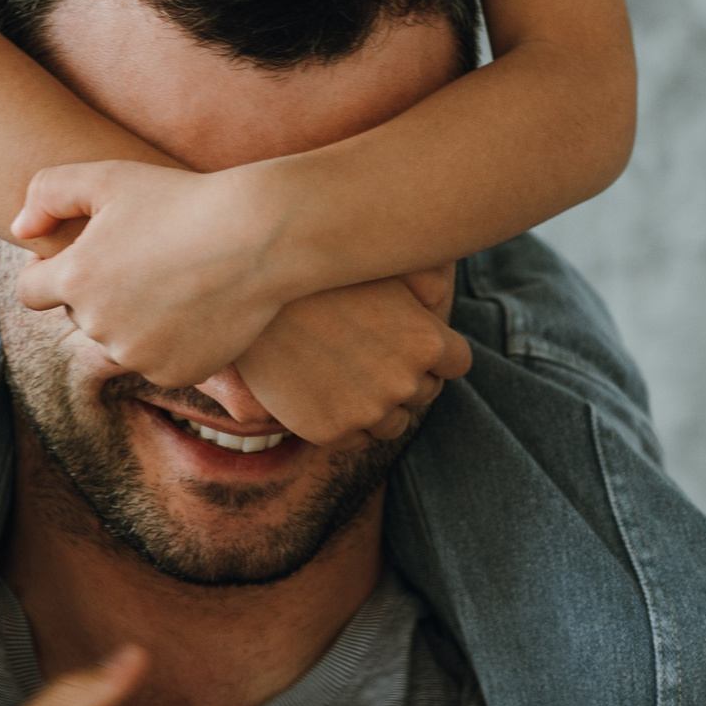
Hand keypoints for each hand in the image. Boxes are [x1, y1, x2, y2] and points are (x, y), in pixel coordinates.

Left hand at [13, 161, 286, 383]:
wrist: (260, 236)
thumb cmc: (182, 198)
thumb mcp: (109, 176)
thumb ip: (48, 193)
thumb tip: (20, 229)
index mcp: (76, 279)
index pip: (32, 291)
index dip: (49, 271)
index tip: (80, 256)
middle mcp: (100, 326)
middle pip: (81, 314)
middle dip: (101, 292)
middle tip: (145, 259)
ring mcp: (139, 355)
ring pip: (120, 340)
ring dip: (135, 319)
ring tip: (176, 280)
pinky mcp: (175, 373)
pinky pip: (158, 361)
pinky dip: (172, 341)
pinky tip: (197, 306)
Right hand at [232, 269, 471, 445]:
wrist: (248, 297)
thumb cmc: (317, 271)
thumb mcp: (378, 266)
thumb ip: (421, 286)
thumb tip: (441, 297)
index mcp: (426, 342)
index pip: (457, 362)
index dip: (436, 352)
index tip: (412, 342)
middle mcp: (403, 382)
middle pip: (424, 394)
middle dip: (405, 377)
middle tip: (372, 354)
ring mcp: (366, 411)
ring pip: (391, 424)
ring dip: (378, 405)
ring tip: (349, 375)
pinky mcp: (329, 431)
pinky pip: (353, 439)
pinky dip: (345, 421)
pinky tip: (324, 391)